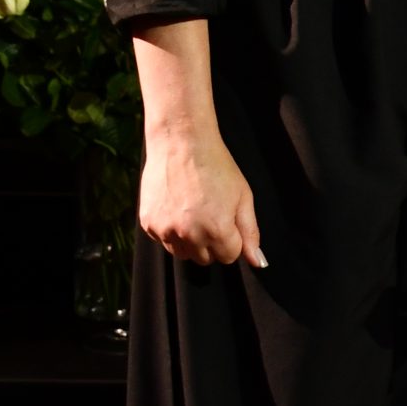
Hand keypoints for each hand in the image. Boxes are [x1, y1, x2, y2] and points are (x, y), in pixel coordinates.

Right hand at [140, 125, 265, 267]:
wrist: (181, 143)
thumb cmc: (217, 167)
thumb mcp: (243, 197)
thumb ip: (250, 232)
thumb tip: (258, 262)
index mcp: (217, 230)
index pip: (229, 257)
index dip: (232, 239)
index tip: (228, 220)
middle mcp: (190, 235)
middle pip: (205, 259)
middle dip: (212, 243)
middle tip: (211, 214)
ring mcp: (166, 230)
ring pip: (183, 253)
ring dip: (191, 240)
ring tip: (194, 210)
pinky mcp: (148, 224)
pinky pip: (164, 240)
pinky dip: (171, 230)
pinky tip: (177, 206)